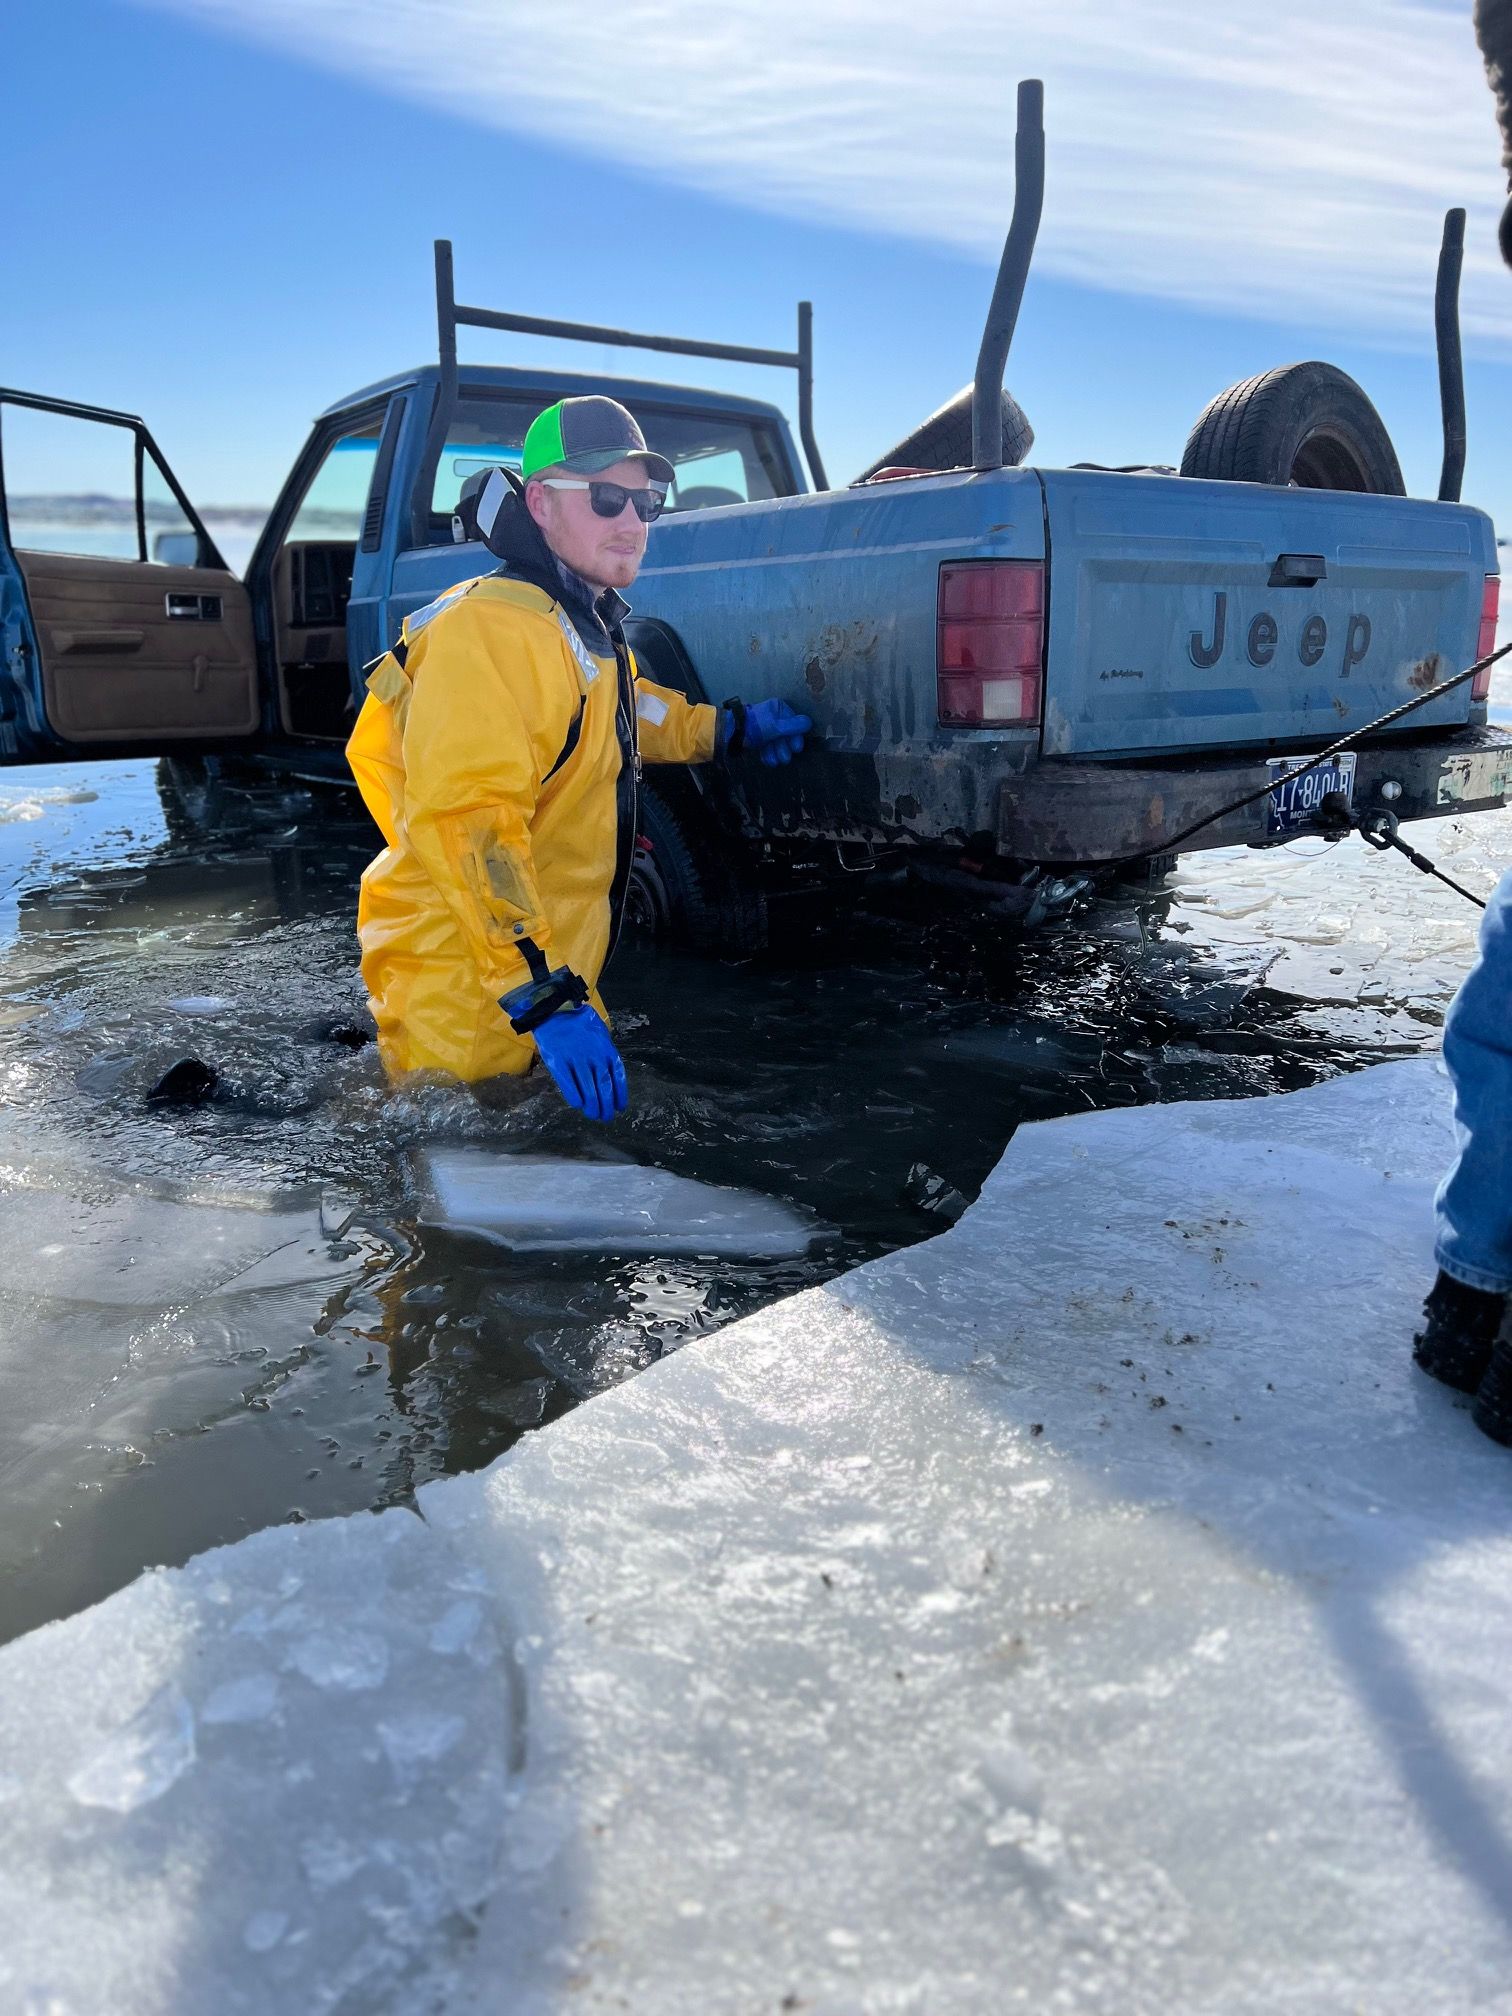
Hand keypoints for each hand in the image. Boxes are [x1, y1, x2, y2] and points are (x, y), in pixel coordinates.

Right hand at [532, 1005, 627, 1121]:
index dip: (620, 1094)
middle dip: (607, 1106)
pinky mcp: (558, 1062)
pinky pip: (568, 1084)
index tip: (620, 1107)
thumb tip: (611, 1076)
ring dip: (593, 1106)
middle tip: (606, 1117)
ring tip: (593, 1115)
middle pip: (604, 1087)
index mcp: (606, 1049)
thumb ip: (605, 1053)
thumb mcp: (599, 1034)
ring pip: (589, 1089)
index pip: (618, 1076)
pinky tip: (578, 1104)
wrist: (554, 1009)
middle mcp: (594, 1056)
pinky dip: (575, 1097)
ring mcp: (576, 1059)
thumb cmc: (578, 1023)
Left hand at [725, 698, 812, 765]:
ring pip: (777, 742)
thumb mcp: (776, 726)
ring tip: (775, 761)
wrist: (732, 733)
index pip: (794, 723)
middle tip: (785, 759)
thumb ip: (793, 726)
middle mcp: (774, 717)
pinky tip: (768, 761)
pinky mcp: (759, 738)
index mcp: (779, 709)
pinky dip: (769, 754)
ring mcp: (766, 728)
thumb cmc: (755, 726)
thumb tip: (809, 723)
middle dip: (784, 748)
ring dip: (777, 753)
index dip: (796, 737)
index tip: (796, 748)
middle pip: (786, 735)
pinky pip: (768, 746)